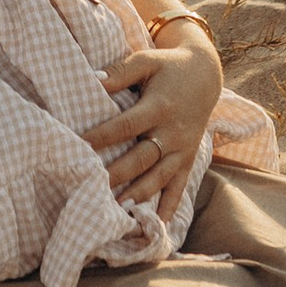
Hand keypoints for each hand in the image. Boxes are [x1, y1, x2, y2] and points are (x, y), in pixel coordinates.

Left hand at [88, 27, 223, 214]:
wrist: (205, 74)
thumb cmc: (168, 67)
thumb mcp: (146, 61)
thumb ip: (120, 71)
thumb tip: (93, 81)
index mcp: (159, 107)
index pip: (126, 126)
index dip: (103, 137)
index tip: (79, 147)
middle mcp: (172, 132)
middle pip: (142, 157)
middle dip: (118, 174)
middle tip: (94, 189)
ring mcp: (182, 148)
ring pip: (160, 176)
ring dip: (140, 194)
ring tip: (120, 211)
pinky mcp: (189, 158)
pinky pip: (179, 185)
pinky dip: (168, 206)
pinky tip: (157, 225)